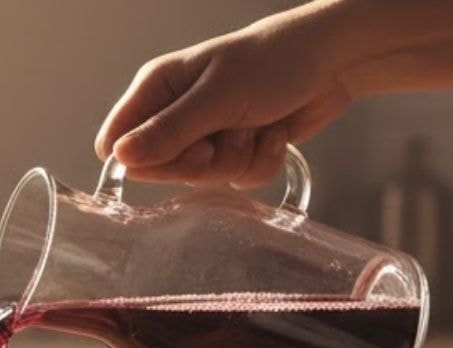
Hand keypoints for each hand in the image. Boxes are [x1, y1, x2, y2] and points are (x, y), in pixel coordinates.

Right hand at [95, 3, 358, 186]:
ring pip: (204, 179)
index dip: (142, 160)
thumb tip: (121, 158)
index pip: (120, 143)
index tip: (182, 153)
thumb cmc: (271, 62)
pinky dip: (261, 162)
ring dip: (237, 160)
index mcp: (158, 89)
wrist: (332, 61)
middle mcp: (177, 114)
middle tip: (225, 138)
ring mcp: (208, 134)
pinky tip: (274, 133)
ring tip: (255, 126)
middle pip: (162, 169)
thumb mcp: (217, 97)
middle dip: (202, 162)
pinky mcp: (238, 151)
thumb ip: (169, 132)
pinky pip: (237, 181)